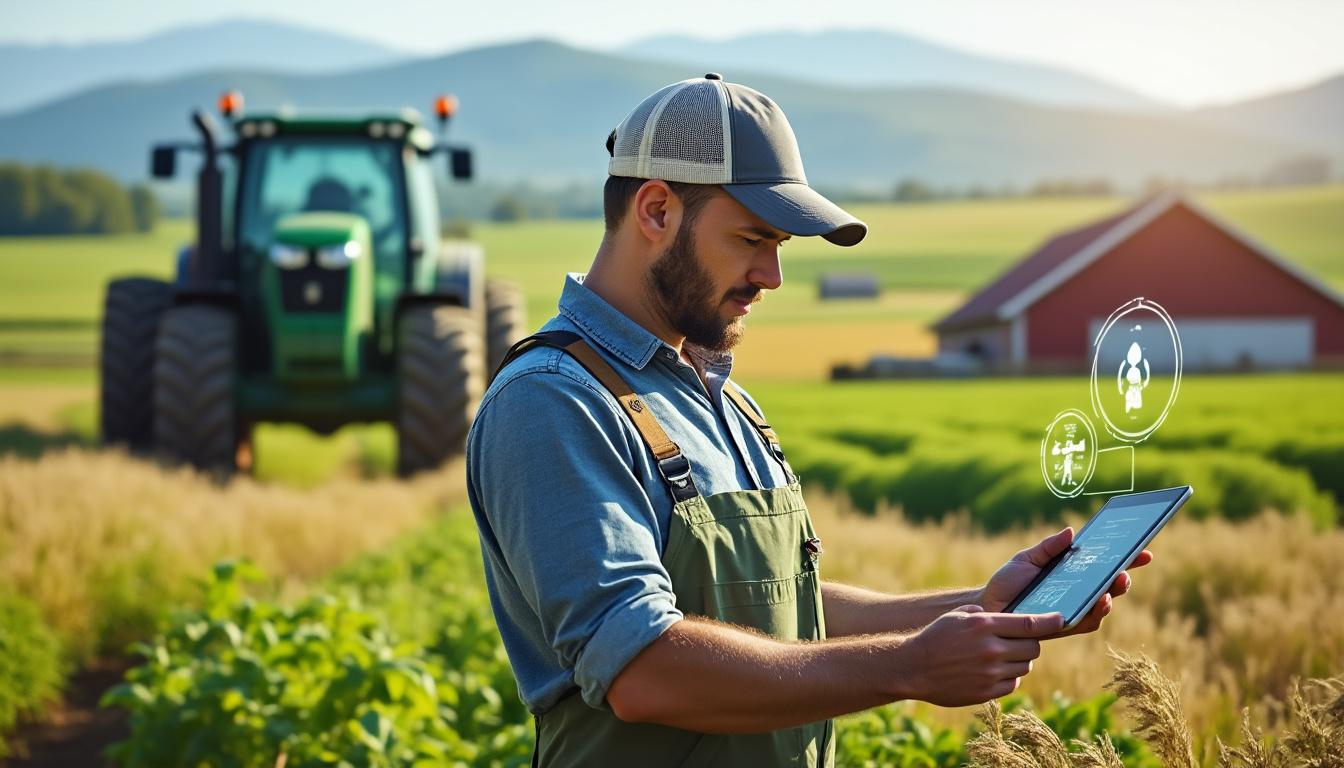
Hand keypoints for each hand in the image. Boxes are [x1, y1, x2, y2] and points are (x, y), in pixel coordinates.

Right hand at [896, 606, 1061, 706]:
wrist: (913, 668)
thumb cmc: (935, 637)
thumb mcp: (958, 616)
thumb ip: (986, 615)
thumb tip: (1012, 617)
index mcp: (984, 626)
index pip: (1029, 624)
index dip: (1050, 621)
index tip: (1062, 619)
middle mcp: (991, 649)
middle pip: (1032, 647)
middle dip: (1029, 643)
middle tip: (1017, 641)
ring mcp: (990, 673)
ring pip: (1024, 666)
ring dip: (1018, 660)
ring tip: (1000, 656)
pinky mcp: (987, 692)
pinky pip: (1013, 684)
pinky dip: (1008, 677)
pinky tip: (991, 671)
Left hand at [977, 527, 1152, 638]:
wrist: (988, 609)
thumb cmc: (1008, 582)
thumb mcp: (1027, 559)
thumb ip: (1049, 547)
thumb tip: (1072, 531)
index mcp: (1072, 573)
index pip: (1104, 565)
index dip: (1127, 559)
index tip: (1144, 550)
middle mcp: (1078, 593)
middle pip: (1109, 586)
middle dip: (1124, 575)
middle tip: (1129, 566)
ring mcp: (1073, 610)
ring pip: (1103, 605)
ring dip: (1114, 594)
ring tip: (1117, 582)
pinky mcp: (1064, 627)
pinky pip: (1087, 622)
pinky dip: (1096, 613)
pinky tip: (1100, 602)